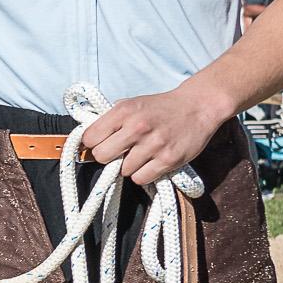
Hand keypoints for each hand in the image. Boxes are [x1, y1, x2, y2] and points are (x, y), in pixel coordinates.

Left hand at [78, 82, 230, 187]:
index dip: (93, 144)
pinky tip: (150, 162)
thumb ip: (110, 119)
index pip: (90, 138)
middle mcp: (137, 127)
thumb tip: (85, 140)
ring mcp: (154, 144)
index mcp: (124, 111)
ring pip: (122, 171)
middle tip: (119, 153)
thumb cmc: (160, 107)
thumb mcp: (131, 104)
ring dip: (128, 166)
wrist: (198, 106)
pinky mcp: (168, 159)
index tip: (101, 143)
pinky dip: (143, 174)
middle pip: (102, 156)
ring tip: (141, 154)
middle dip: (107, 157)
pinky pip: (140, 178)